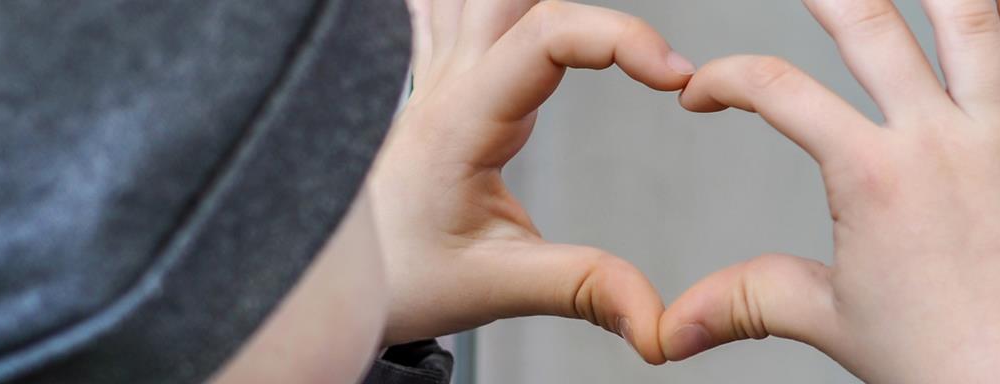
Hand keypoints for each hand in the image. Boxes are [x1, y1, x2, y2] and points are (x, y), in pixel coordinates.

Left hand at [366, 0, 692, 362]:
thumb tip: (654, 315)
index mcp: (462, 121)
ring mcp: (433, 76)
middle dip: (580, 3)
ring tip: (579, 15)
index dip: (619, 37)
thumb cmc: (398, 278)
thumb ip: (582, 288)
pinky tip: (482, 4)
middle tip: (639, 38)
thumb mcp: (497, 287)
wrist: (327, 282)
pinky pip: (440, 8)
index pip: (547, 36)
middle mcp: (443, 84)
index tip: (672, 74)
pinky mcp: (432, 83)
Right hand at [653, 0, 999, 380]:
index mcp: (871, 177)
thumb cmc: (945, 367)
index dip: (727, 80)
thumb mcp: (833, 322)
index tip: (707, 93)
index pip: (777, 92)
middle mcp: (939, 142)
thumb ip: (751, 300)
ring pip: (969, 20)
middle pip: (869, 24)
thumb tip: (672, 327)